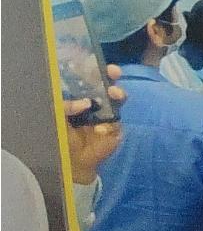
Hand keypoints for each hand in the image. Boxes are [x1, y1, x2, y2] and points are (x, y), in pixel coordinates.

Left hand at [63, 68, 124, 186]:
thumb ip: (66, 105)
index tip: (98, 63)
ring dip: (117, 94)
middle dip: (111, 76)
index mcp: (78, 98)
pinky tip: (100, 130)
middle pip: (106, 84)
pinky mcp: (114, 131)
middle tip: (114, 73)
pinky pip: (116, 123)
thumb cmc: (58, 140)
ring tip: (115, 95)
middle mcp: (93, 104)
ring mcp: (106, 116)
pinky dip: (109, 124)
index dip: (94, 69)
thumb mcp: (56, 118)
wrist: (68, 167)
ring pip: (117, 99)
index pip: (88, 78)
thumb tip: (86, 103)